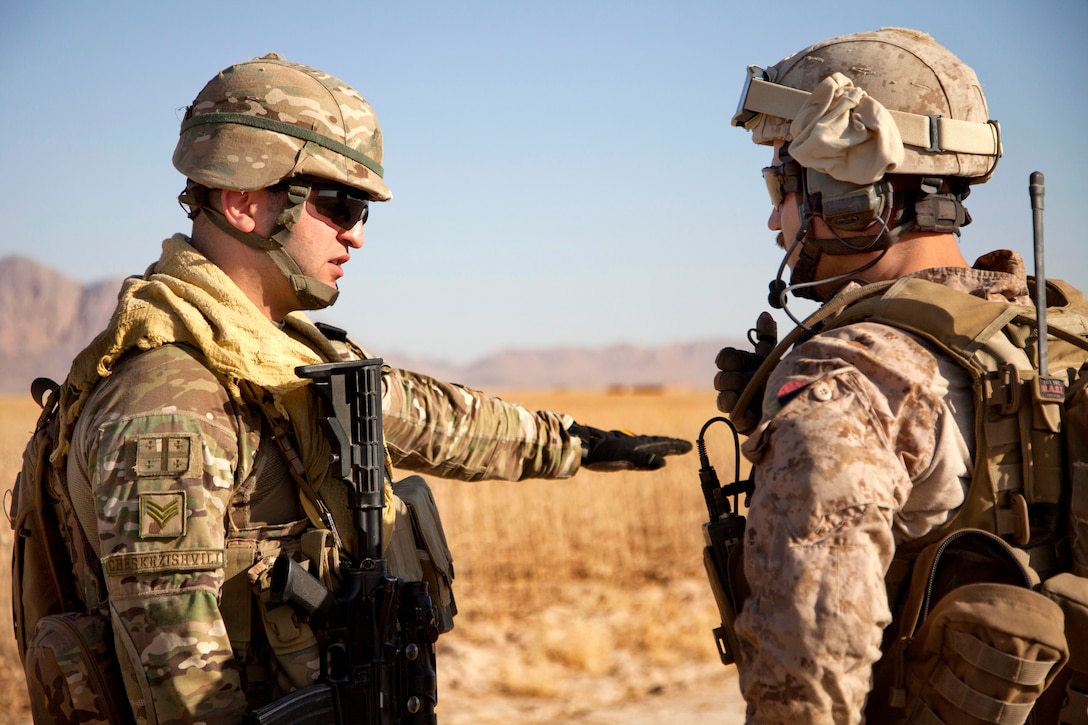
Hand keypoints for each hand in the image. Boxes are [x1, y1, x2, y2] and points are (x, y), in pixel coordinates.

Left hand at [568, 423, 692, 471]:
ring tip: (667, 446)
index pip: (663, 446)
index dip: (676, 447)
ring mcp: (626, 444)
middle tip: (684, 445)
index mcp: (640, 446)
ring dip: (660, 445)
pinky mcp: (617, 447)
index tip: (689, 446)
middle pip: (658, 443)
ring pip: (648, 443)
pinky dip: (645, 447)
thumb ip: (643, 461)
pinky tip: (641, 450)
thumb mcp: (625, 460)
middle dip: (671, 444)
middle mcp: (635, 443)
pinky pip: (637, 446)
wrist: (583, 446)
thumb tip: (663, 462)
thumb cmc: (603, 454)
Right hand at [714, 312, 776, 433]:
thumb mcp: (776, 357)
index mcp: (743, 366)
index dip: (728, 359)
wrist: (798, 404)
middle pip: (719, 380)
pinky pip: (734, 419)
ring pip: (722, 400)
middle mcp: (737, 384)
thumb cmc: (783, 378)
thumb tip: (764, 313)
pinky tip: (753, 412)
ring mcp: (738, 403)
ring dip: (730, 396)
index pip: (724, 358)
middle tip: (743, 380)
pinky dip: (742, 414)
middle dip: (729, 379)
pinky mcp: (743, 422)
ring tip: (745, 395)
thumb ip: (767, 337)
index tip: (740, 361)